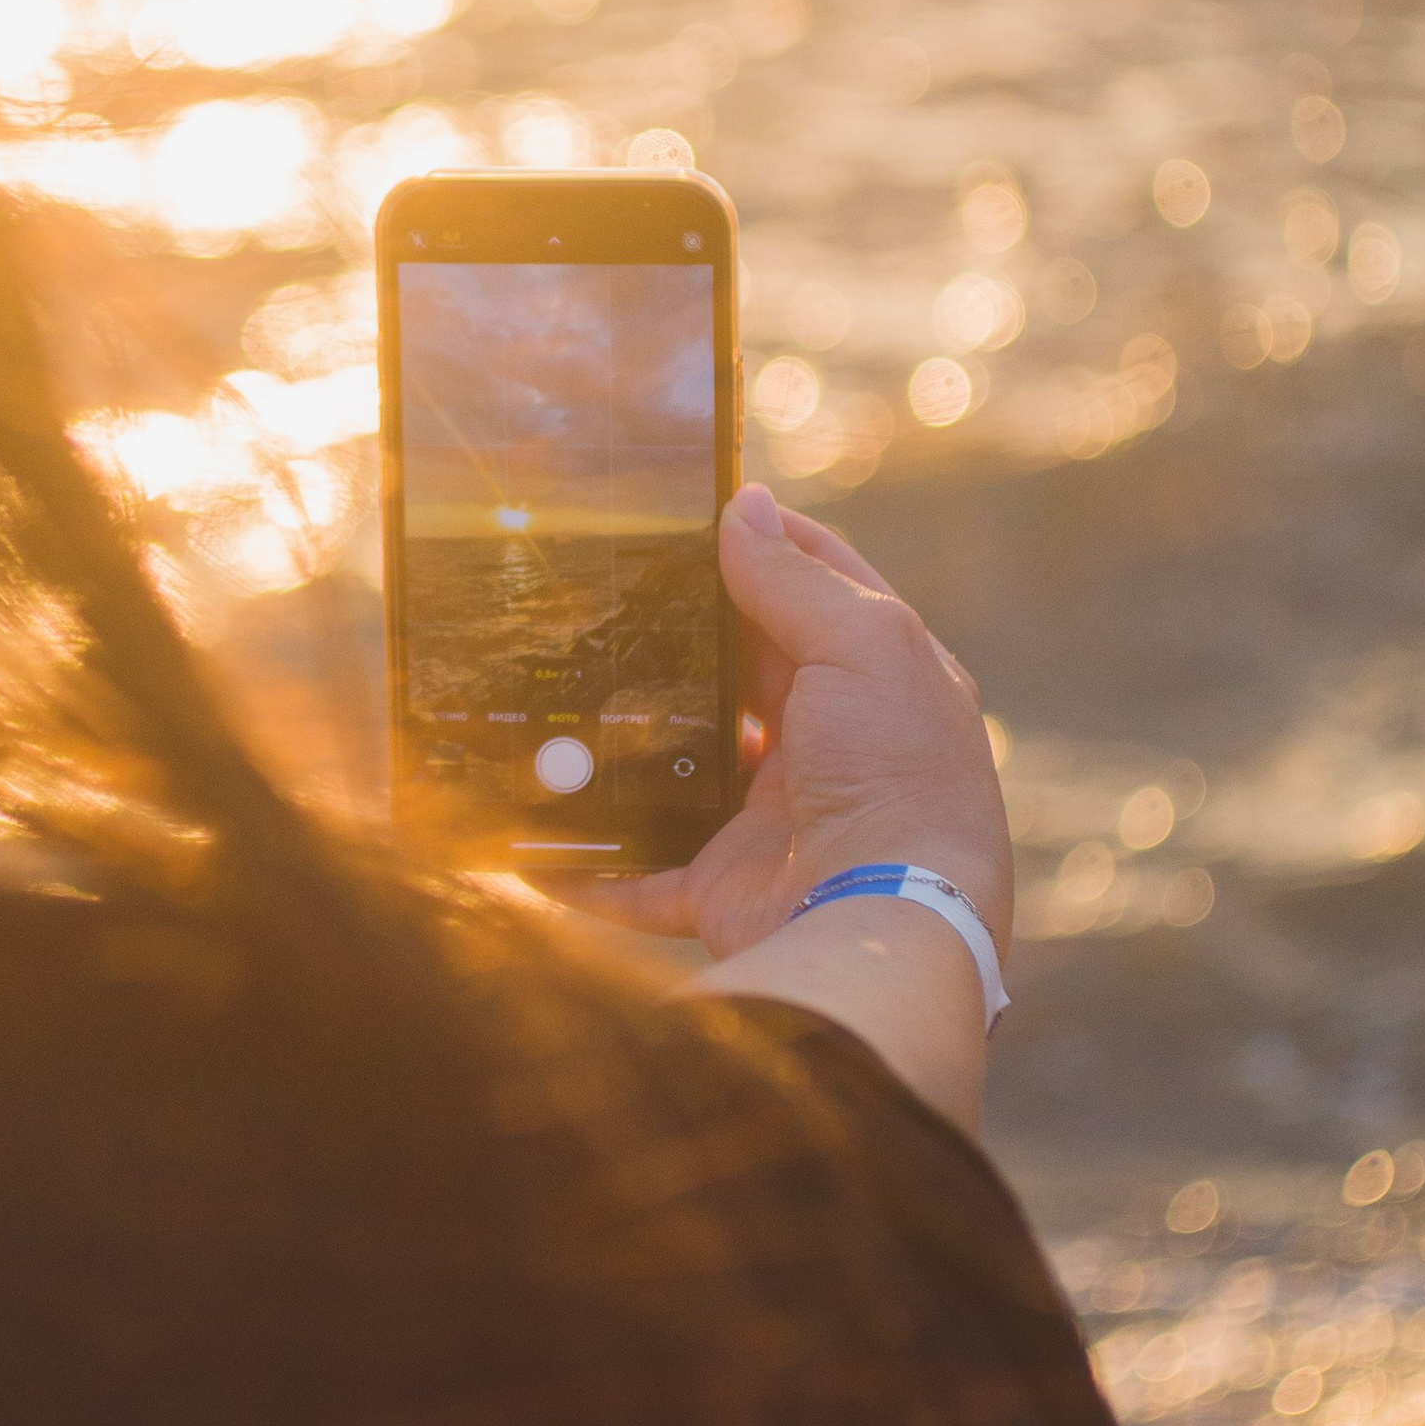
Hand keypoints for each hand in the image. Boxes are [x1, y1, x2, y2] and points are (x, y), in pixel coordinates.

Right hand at [567, 483, 1010, 960]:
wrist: (884, 920)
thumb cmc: (895, 772)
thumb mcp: (863, 647)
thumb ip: (796, 580)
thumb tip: (744, 507)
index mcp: (878, 682)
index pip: (819, 588)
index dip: (766, 542)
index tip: (697, 506)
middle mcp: (829, 747)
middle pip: (739, 672)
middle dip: (677, 636)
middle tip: (602, 586)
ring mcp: (772, 819)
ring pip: (679, 765)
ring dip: (625, 742)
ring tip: (556, 689)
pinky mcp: (722, 885)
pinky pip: (637, 871)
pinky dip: (586, 861)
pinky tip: (529, 833)